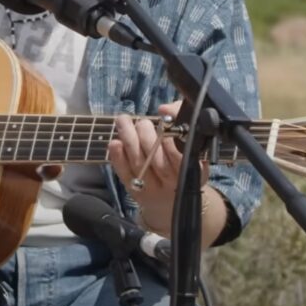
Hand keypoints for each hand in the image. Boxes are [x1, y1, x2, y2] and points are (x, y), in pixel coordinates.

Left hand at [106, 101, 207, 231]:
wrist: (176, 197)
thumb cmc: (183, 158)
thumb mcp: (190, 140)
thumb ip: (180, 118)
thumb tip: (166, 109)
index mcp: (191, 170)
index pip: (180, 157)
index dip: (168, 140)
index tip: (163, 121)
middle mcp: (173, 183)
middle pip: (158, 162)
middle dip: (146, 138)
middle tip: (142, 123)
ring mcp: (154, 190)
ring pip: (140, 166)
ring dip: (129, 141)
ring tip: (123, 121)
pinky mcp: (137, 193)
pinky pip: (126, 175)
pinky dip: (118, 158)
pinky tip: (115, 143)